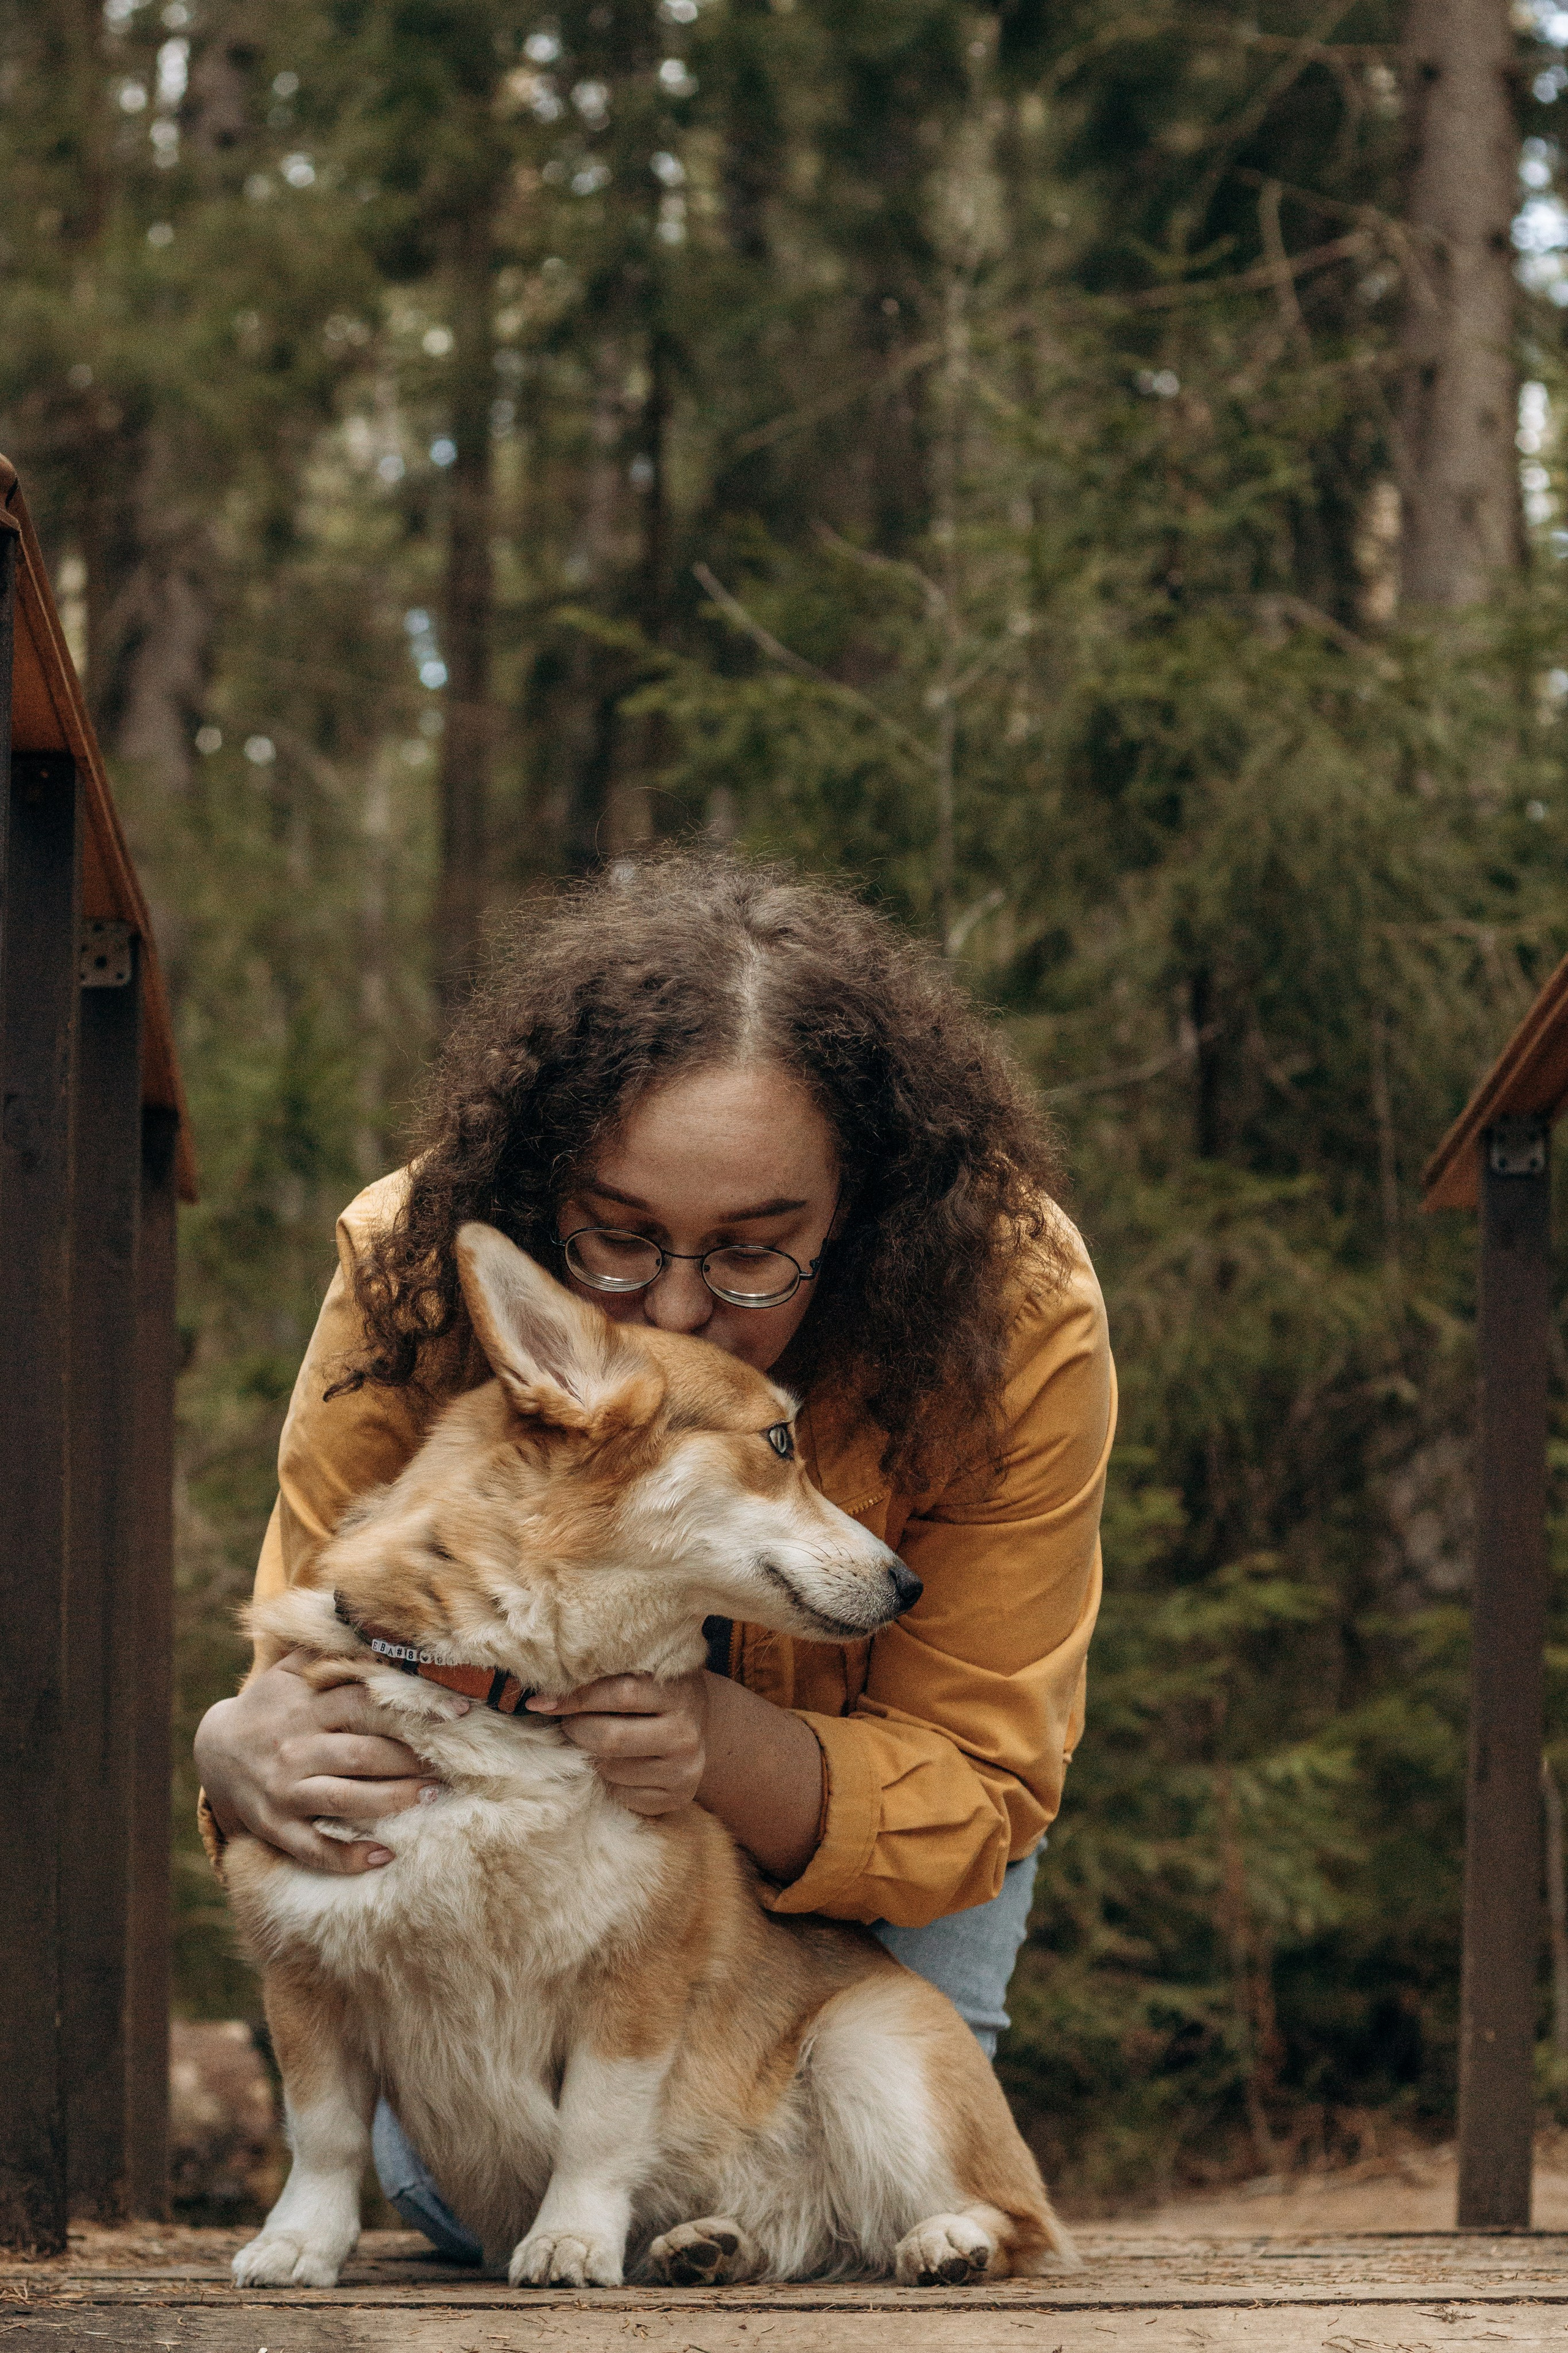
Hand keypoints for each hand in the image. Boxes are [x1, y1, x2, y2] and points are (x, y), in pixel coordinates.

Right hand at [194, 1650, 458, 1873]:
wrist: (213, 1751)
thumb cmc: (271, 1705)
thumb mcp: (290, 1669)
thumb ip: (327, 1646)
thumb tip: (364, 1607)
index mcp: (306, 1706)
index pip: (365, 1702)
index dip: (414, 1704)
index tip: (459, 1708)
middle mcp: (296, 1748)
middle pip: (361, 1753)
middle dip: (410, 1759)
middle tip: (453, 1764)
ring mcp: (285, 1790)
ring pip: (344, 1798)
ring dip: (392, 1801)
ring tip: (432, 1797)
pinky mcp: (275, 1826)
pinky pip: (313, 1847)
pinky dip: (347, 1856)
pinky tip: (383, 1856)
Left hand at [527, 1670, 709, 1816]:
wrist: (699, 1725)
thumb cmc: (656, 1694)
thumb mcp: (643, 1674)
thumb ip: (603, 1678)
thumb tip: (541, 1699)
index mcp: (678, 1693)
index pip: (621, 1693)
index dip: (576, 1698)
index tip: (544, 1702)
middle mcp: (685, 1734)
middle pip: (610, 1738)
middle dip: (577, 1730)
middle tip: (568, 1724)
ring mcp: (684, 1770)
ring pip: (611, 1770)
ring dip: (591, 1758)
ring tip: (595, 1742)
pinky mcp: (679, 1798)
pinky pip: (623, 1796)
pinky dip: (609, 1782)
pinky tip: (616, 1764)